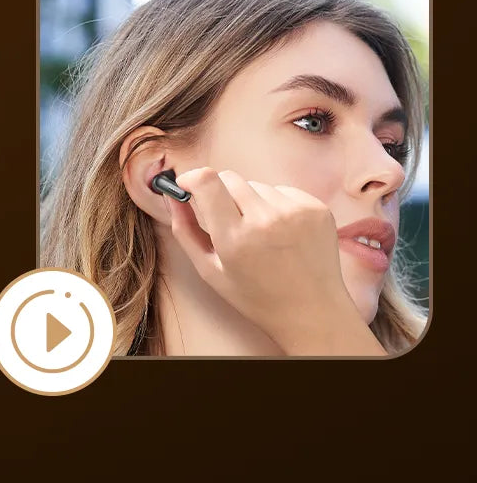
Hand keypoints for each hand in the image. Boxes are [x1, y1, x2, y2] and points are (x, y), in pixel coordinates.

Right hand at [164, 168, 384, 354]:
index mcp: (235, 238)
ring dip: (250, 201)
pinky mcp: (317, 209)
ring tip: (260, 233)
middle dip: (219, 192)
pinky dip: (275, 205)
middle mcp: (266, 220)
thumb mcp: (210, 271)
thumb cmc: (256, 297)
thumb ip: (185, 230)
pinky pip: (283, 191)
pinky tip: (282, 232)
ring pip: (256, 185)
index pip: (207, 181)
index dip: (191, 178)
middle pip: (229, 178)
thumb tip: (172, 196)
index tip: (187, 185)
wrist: (312, 311)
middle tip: (226, 219)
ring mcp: (296, 212)